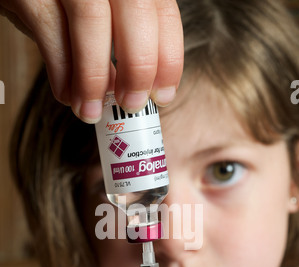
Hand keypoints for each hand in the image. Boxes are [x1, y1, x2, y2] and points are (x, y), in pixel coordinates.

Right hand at [0, 0, 183, 122]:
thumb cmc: (64, 0)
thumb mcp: (103, 10)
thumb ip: (121, 39)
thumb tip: (131, 90)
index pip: (163, 11)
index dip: (168, 59)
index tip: (162, 96)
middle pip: (137, 12)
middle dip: (138, 68)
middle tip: (130, 104)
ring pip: (92, 21)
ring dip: (93, 78)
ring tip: (90, 111)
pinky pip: (50, 32)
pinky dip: (62, 72)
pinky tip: (66, 94)